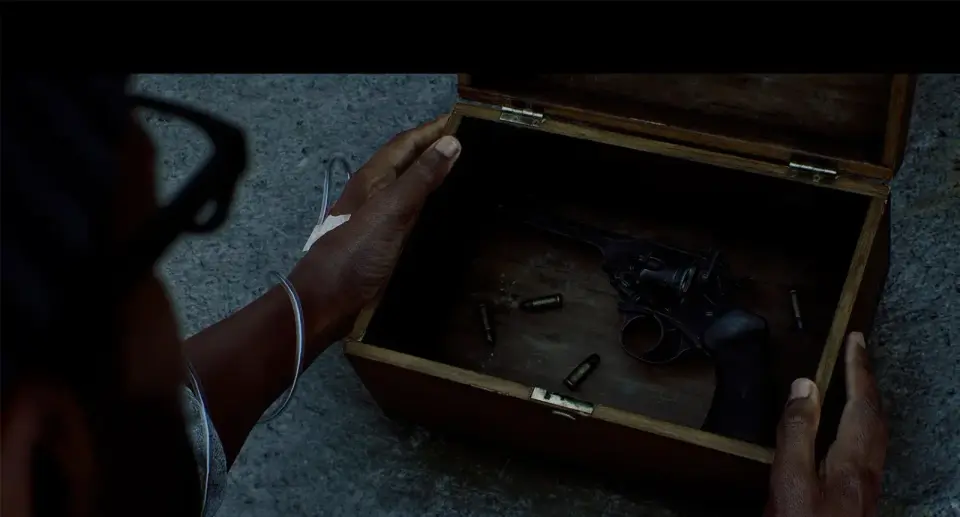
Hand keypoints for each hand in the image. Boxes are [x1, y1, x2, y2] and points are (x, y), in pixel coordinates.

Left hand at [291, 115, 460, 329]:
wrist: (328, 302)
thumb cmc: (356, 253)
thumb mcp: (390, 211)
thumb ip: (420, 178)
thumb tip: (452, 142)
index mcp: (374, 178)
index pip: (406, 142)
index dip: (432, 129)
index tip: (464, 120)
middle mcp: (377, 194)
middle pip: (409, 163)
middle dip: (436, 150)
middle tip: (473, 145)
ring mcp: (381, 220)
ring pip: (411, 189)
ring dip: (435, 177)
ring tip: (467, 173)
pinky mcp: (387, 243)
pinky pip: (414, 214)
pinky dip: (432, 205)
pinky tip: (447, 214)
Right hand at [767, 332, 886, 516]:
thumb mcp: (790, 481)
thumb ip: (797, 434)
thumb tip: (807, 388)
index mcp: (851, 464)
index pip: (860, 404)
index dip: (858, 369)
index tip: (855, 340)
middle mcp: (866, 474)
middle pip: (876, 418)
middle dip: (868, 382)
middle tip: (859, 353)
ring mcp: (864, 490)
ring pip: (876, 435)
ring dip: (868, 403)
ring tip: (856, 384)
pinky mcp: (857, 502)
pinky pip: (868, 449)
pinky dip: (861, 425)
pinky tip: (847, 434)